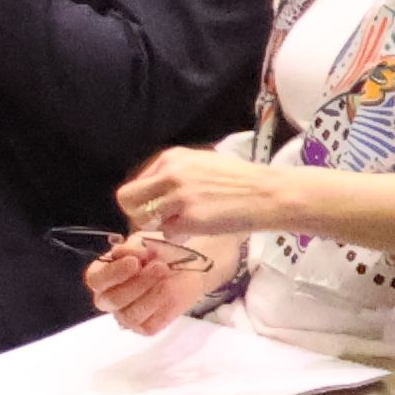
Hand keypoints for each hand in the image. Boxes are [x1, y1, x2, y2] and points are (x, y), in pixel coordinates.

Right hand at [91, 228, 220, 334]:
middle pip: (112, 300)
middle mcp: (108, 299)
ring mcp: (126, 316)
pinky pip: (149, 325)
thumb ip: (133, 247)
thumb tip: (125, 253)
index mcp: (101, 276)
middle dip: (138, 283)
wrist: (186, 265)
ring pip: (131, 315)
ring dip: (153, 294)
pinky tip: (171, 290)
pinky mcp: (145, 327)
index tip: (134, 262)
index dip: (114, 273)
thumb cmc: (158, 253)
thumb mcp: (144, 242)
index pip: (96, 280)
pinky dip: (162, 307)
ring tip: (168, 275)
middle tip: (160, 266)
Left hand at [120, 143, 293, 240]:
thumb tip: (152, 193)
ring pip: (142, 219)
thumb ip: (174, 174)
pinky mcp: (188, 219)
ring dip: (157, 227)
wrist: (267, 194)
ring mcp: (178, 196)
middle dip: (138, 215)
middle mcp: (170, 173)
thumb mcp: (202, 164)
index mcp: (172, 157)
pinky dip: (177, 237)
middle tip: (157, 222)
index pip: (135, 182)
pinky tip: (196, 231)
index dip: (142, 200)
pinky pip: (166, 234)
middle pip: (127, 200)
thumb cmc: (239, 181)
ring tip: (180, 226)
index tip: (157, 209)